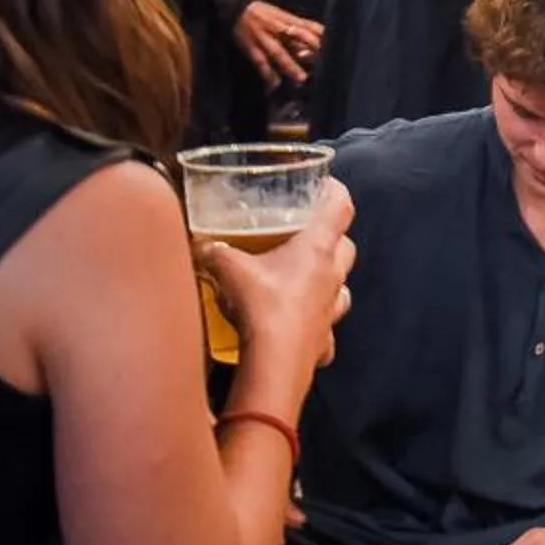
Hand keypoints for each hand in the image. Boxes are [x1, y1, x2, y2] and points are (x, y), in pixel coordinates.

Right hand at [198, 179, 355, 374]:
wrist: (275, 361)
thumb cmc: (261, 307)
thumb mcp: (228, 268)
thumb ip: (212, 250)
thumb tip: (199, 244)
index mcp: (317, 249)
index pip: (340, 208)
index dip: (335, 192)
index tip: (326, 184)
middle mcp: (331, 276)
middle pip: (346, 246)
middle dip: (332, 236)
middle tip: (307, 232)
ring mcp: (331, 308)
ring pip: (341, 285)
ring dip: (328, 279)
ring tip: (304, 277)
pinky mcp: (323, 338)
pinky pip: (326, 327)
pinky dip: (316, 323)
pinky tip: (298, 324)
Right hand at [234, 0, 323, 87]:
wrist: (236, 9)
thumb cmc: (264, 14)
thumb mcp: (284, 16)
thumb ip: (300, 29)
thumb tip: (321, 39)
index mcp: (288, 19)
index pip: (309, 26)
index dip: (321, 35)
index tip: (334, 45)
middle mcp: (277, 28)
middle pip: (296, 37)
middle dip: (310, 48)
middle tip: (324, 62)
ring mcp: (264, 38)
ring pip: (278, 52)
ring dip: (290, 66)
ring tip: (301, 79)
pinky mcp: (251, 47)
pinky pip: (260, 61)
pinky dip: (267, 73)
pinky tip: (275, 84)